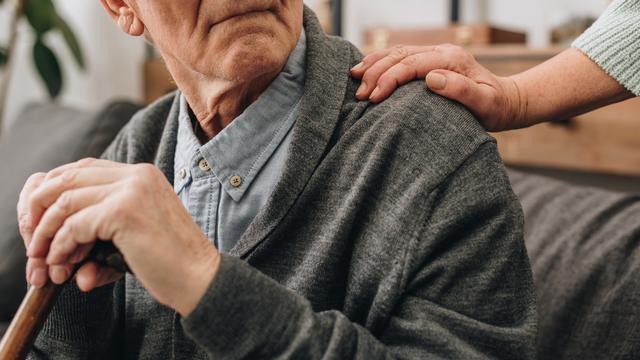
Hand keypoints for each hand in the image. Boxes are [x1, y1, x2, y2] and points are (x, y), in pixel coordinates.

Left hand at [18, 158, 219, 315]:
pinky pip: (73, 226)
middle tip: (34, 240)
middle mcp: (136, 174)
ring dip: (47, 233)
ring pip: (65, 201)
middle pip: (67, 177)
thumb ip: (102, 219)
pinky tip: (66, 265)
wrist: (199, 277)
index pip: (83, 168)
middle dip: (40, 209)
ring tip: (45, 260)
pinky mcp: (124, 212)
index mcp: (142, 174)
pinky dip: (61, 247)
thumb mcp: (135, 228)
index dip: (54, 190)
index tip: (40, 219)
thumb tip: (55, 234)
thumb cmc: (170, 260)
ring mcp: (131, 190)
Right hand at [350, 44, 525, 131]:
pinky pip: (401, 56)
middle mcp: (442, 52)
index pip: (412, 63)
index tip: (374, 97)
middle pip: (400, 55)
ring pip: (397, 52)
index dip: (390, 78)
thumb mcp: (484, 104)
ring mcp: (435, 54)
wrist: (506, 101)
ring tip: (354, 77)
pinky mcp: (431, 61)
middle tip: (360, 94)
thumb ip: (460, 91)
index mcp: (452, 59)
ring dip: (374, 64)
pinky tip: (367, 70)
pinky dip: (381, 62)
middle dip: (376, 72)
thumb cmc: (495, 108)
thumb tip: (431, 79)